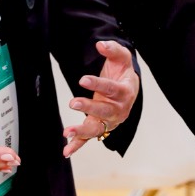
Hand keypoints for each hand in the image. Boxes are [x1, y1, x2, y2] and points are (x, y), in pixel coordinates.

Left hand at [63, 40, 140, 157]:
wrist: (128, 90)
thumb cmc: (123, 73)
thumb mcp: (122, 58)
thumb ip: (113, 50)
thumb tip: (100, 44)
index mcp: (125, 92)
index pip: (112, 88)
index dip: (98, 84)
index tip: (82, 79)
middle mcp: (119, 109)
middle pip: (105, 111)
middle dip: (89, 108)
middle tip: (73, 102)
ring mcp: (109, 121)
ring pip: (97, 129)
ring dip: (81, 131)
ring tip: (67, 131)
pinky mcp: (100, 127)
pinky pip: (89, 138)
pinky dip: (78, 145)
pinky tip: (66, 151)